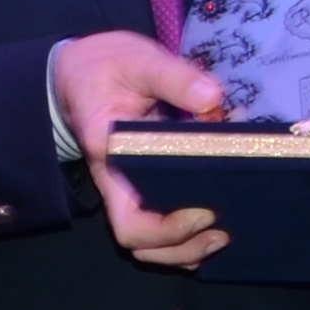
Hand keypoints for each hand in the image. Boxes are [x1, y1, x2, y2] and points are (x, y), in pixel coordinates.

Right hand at [52, 31, 229, 269]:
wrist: (83, 71)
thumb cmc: (106, 66)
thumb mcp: (137, 59)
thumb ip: (173, 76)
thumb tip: (213, 98)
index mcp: (112, 159)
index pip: (129, 219)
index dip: (168, 228)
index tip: (206, 209)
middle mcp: (118, 184)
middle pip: (141, 242)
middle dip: (183, 247)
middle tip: (226, 230)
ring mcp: (130, 189)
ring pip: (149, 245)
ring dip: (186, 250)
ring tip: (226, 235)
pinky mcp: (144, 185)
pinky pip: (162, 227)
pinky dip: (188, 237)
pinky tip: (218, 224)